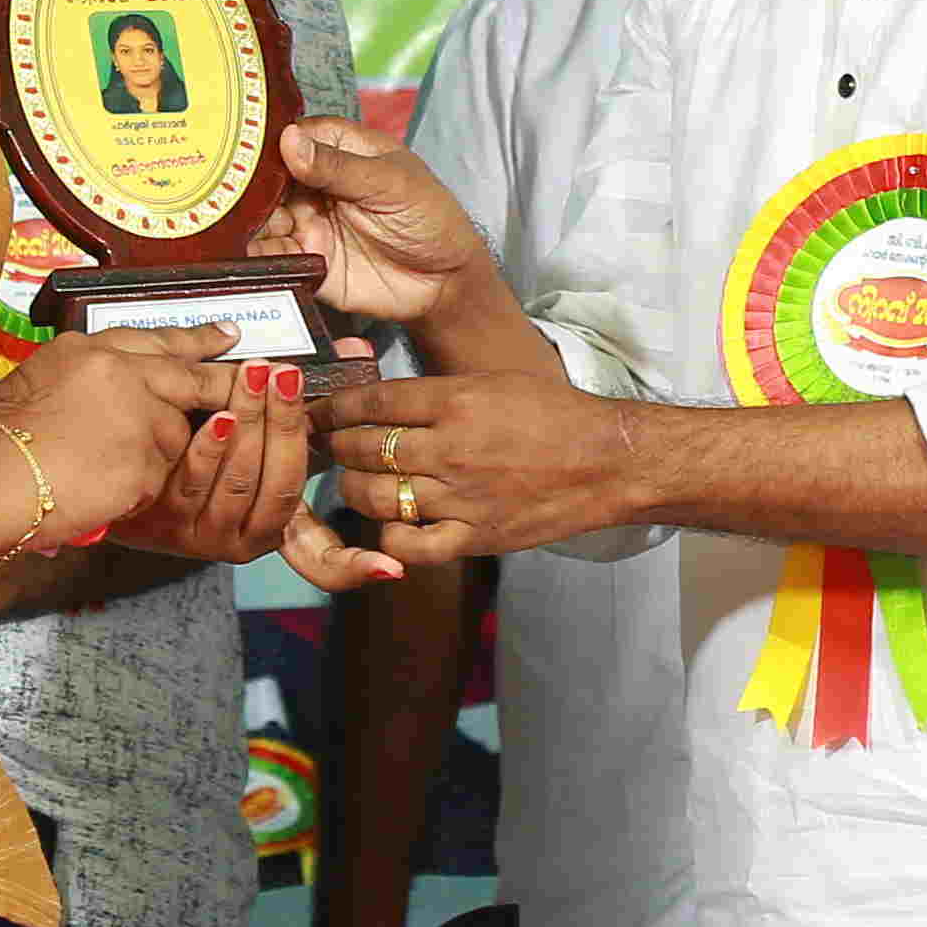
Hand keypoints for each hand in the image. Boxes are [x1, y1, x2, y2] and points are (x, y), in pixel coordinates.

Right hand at [0, 322, 236, 536]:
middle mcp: (121, 375)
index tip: (227, 335)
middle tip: (247, 384)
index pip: (156, 338)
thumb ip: (91, 376)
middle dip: (219, 384)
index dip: (196, 338)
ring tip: (105, 466)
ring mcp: (137, 418)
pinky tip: (104, 489)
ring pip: (173, 437)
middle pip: (188, 378)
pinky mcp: (143, 464)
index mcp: (91, 350)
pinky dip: (137, 489)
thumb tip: (121, 384)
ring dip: (152, 456)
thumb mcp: (41, 377)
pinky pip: (157, 479)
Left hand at [101, 351, 371, 569]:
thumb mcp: (248, 441)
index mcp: (265, 523)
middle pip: (273, 482)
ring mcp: (196, 534)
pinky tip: (216, 417)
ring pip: (237, 482)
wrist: (110, 482)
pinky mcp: (158, 523)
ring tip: (251, 379)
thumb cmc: (193, 453)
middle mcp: (237, 538)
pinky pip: (191, 486)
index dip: (301, 436)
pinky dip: (208, 449)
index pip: (293, 484)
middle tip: (280, 373)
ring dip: (250, 426)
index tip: (297, 384)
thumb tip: (354, 348)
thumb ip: (294, 406)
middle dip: (280, 421)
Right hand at [257, 123, 523, 360]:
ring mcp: (308, 223)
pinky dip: (255, 256)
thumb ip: (338, 166)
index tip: (238, 150)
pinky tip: (243, 254)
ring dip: (245, 222)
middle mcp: (315, 184)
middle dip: (245, 186)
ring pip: (262, 218)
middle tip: (226, 193)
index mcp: (339, 150)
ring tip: (231, 226)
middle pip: (267, 179)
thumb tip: (288, 141)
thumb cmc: (430, 218)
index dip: (265, 142)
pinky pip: (272, 257)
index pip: (292, 136)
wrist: (446, 283)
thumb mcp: (390, 184)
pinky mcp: (307, 261)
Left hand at [304, 367, 646, 564]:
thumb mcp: (492, 382)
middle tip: (327, 444)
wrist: (605, 461)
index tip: (321, 410)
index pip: (373, 402)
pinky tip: (389, 524)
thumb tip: (381, 401)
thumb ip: (436, 393)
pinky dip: (389, 536)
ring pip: (374, 496)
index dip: (337, 406)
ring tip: (353, 481)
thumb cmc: (554, 415)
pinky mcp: (474, 537)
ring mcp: (459, 497)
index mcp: (455, 401)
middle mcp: (450, 449)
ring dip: (353, 488)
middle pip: (364, 448)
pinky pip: (409, 544)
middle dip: (336, 446)